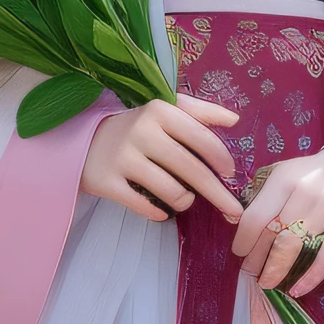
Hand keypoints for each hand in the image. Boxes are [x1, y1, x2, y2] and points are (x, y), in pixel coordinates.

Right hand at [80, 94, 241, 224]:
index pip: (200, 137)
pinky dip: (159, 212)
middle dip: (217, 193)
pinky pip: (145, 207)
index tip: (231, 174)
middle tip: (233, 211)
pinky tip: (162, 210)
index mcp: (160, 110)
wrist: (87, 141)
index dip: (221, 159)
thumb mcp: (167, 111)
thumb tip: (235, 119)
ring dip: (185, 201)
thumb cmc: (139, 126)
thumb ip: (201, 112)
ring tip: (184, 198)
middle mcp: (142, 131)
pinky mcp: (108, 182)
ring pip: (171, 191)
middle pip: (191, 169)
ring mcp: (123, 158)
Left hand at [231, 138, 323, 296]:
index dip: (244, 241)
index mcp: (285, 176)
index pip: (255, 216)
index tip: (240, 254)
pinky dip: (310, 277)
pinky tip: (298, 289)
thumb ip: (269, 192)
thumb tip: (237, 221)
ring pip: (295, 247)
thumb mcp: (293, 171)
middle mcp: (304, 189)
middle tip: (253, 273)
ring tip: (270, 283)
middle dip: (258, 260)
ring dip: (278, 271)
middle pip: (273, 235)